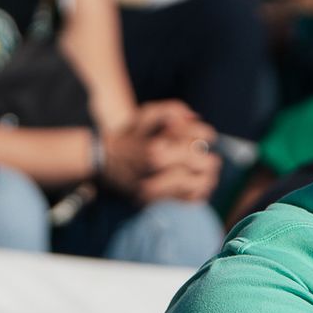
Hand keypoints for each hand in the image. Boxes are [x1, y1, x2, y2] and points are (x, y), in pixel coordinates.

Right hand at [100, 101, 219, 202]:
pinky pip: (186, 201)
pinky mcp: (155, 202)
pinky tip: (197, 188)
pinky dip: (197, 194)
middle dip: (209, 161)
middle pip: (201, 166)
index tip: (209, 136)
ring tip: (207, 175)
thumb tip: (196, 117)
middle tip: (211, 160)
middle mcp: (158, 171)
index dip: (207, 135)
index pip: (196, 142)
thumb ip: (171, 110)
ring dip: (207, 179)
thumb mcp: (144, 115)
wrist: (101, 161)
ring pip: (197, 185)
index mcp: (157, 149)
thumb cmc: (127, 136)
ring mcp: (157, 189)